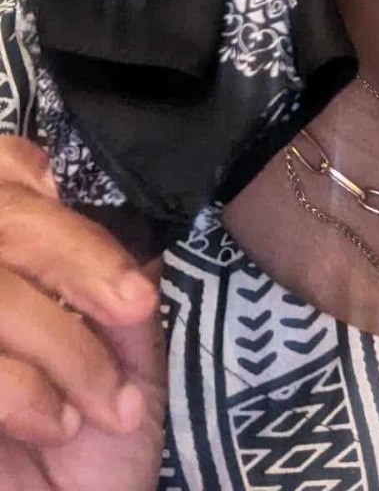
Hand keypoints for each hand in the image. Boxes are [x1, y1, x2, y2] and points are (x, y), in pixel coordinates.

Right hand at [0, 135, 166, 490]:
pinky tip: (59, 427)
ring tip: (107, 403)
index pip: (9, 173)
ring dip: (66, 349)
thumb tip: (136, 209)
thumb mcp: (129, 345)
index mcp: (9, 250)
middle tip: (133, 307)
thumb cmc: (99, 434)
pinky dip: (27, 394)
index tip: (106, 229)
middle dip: (80, 259)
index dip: (55, 191)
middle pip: (5, 221)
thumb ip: (124, 273)